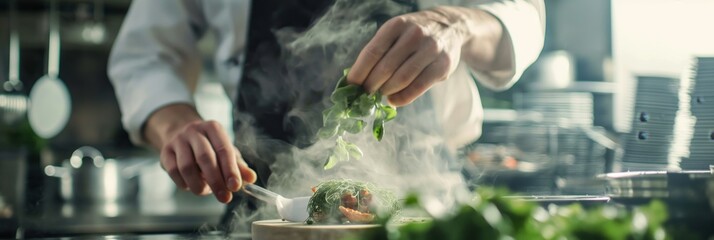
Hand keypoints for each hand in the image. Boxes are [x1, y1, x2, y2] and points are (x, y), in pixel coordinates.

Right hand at [147, 104, 256, 202]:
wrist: (180, 133)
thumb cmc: (209, 145)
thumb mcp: (226, 151)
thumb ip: (238, 165)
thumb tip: (251, 178)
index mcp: (213, 128)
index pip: (224, 149)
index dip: (230, 170)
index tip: (235, 187)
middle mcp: (194, 131)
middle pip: (205, 158)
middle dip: (216, 181)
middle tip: (224, 198)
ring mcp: (177, 140)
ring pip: (186, 166)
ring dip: (198, 185)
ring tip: (205, 192)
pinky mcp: (165, 152)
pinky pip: (173, 171)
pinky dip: (184, 183)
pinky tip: (192, 186)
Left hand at [348, 7, 466, 105]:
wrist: (450, 27)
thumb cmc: (413, 35)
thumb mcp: (396, 32)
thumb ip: (379, 51)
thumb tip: (356, 80)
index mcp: (397, 25)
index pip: (372, 52)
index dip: (359, 72)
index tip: (349, 86)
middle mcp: (415, 34)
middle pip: (385, 68)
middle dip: (371, 85)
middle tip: (364, 94)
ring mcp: (431, 49)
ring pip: (401, 79)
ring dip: (386, 91)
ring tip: (380, 94)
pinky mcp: (443, 65)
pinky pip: (417, 88)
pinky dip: (402, 98)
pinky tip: (393, 100)